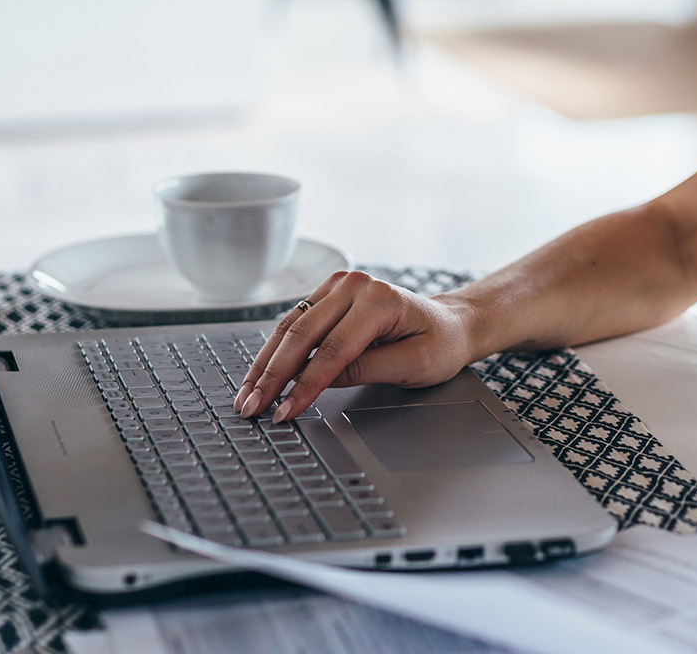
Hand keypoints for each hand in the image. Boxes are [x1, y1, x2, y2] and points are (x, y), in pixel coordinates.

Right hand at [235, 271, 475, 421]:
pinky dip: (275, 350)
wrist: (449, 324)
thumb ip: (367, 369)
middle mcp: (355, 285)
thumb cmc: (439, 344)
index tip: (284, 411)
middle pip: (302, 335)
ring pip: (290, 327)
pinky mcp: (328, 294)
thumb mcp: (414, 364)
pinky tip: (261, 374)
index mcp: (380, 300)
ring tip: (247, 395)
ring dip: (265, 363)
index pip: (332, 349)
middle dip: (272, 375)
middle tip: (251, 407)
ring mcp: (339, 286)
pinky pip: (294, 322)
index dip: (305, 385)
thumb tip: (320, 380)